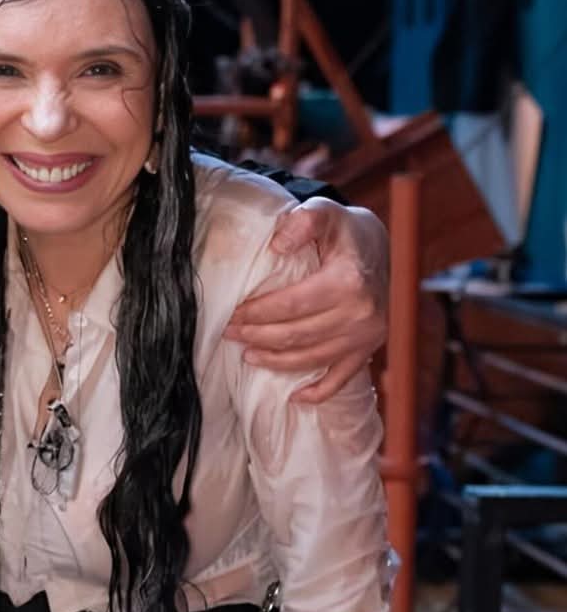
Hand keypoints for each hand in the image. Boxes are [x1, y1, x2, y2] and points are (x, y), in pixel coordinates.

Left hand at [225, 198, 387, 404]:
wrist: (381, 249)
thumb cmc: (346, 232)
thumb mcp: (326, 214)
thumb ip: (304, 221)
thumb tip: (277, 245)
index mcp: (348, 281)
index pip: (290, 305)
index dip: (257, 312)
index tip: (232, 314)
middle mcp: (360, 313)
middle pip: (296, 334)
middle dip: (257, 337)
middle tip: (230, 334)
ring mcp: (366, 336)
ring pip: (311, 358)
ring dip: (276, 361)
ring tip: (248, 356)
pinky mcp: (368, 349)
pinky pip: (341, 378)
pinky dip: (318, 392)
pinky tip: (295, 398)